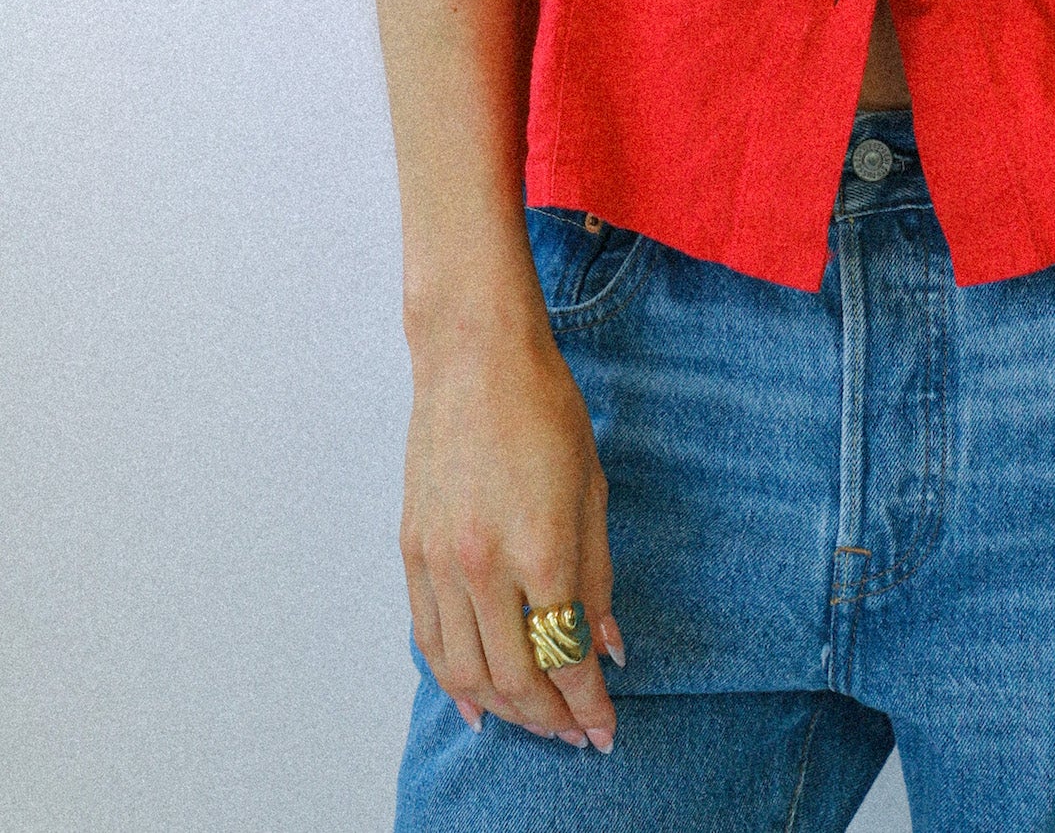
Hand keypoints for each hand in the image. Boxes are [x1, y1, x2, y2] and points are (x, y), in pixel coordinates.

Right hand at [399, 312, 625, 751]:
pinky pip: (428, 638)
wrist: (475, 357)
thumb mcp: (592, 491)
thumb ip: (597, 577)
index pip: (566, 659)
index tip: (605, 729)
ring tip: (534, 720)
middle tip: (575, 732)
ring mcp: (439, 562)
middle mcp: (483, 567)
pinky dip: (451, 679)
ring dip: (502, 709)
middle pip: (514, 679)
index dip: (588, 704)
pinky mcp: (411, 552)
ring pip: (464, 672)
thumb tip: (607, 646)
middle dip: (549, 719)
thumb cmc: (545, 410)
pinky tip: (474, 699)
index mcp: (540, 549)